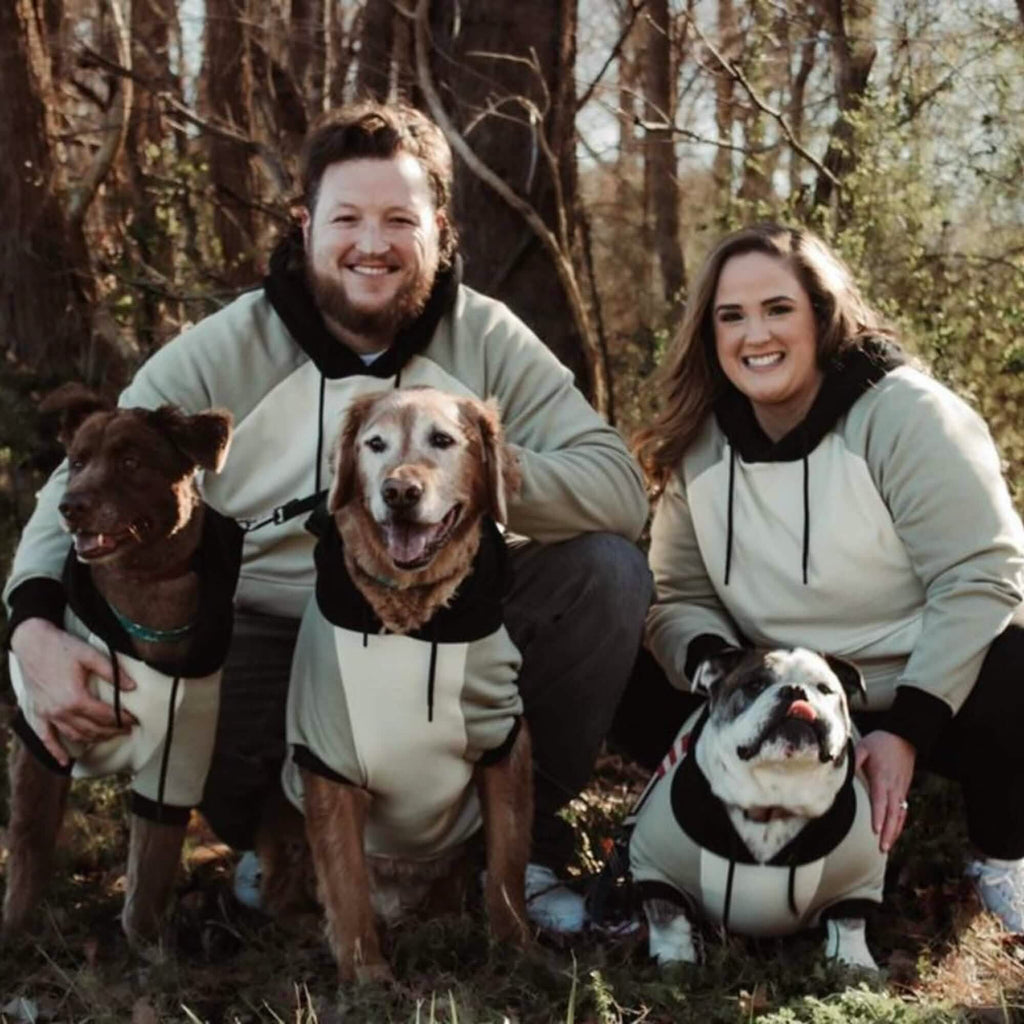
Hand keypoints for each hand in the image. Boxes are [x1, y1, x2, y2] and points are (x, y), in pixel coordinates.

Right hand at [9, 618, 136, 764]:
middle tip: (127, 729)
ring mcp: (48, 714)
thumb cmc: (62, 647)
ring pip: (74, 735)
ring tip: (108, 736)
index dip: (122, 719)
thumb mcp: (91, 655)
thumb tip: (132, 686)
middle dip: (112, 731)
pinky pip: (46, 738)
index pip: (105, 715)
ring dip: (93, 739)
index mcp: (76, 698)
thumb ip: (113, 672)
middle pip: (92, 729)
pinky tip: (65, 762)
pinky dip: (55, 751)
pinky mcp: (37, 713)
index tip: (134, 720)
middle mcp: (61, 711)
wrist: (32, 643)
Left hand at [854, 729, 915, 853]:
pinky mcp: (903, 789)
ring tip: (887, 847)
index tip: (876, 830)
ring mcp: (900, 789)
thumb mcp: (864, 747)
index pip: (880, 800)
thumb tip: (843, 771)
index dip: (878, 816)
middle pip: (892, 813)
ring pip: (899, 814)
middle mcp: (893, 786)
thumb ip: (854, 760)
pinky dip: (900, 823)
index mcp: (882, 777)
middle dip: (888, 831)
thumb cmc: (880, 742)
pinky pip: (903, 810)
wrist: (903, 736)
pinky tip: (895, 833)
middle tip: (882, 847)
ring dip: (894, 831)